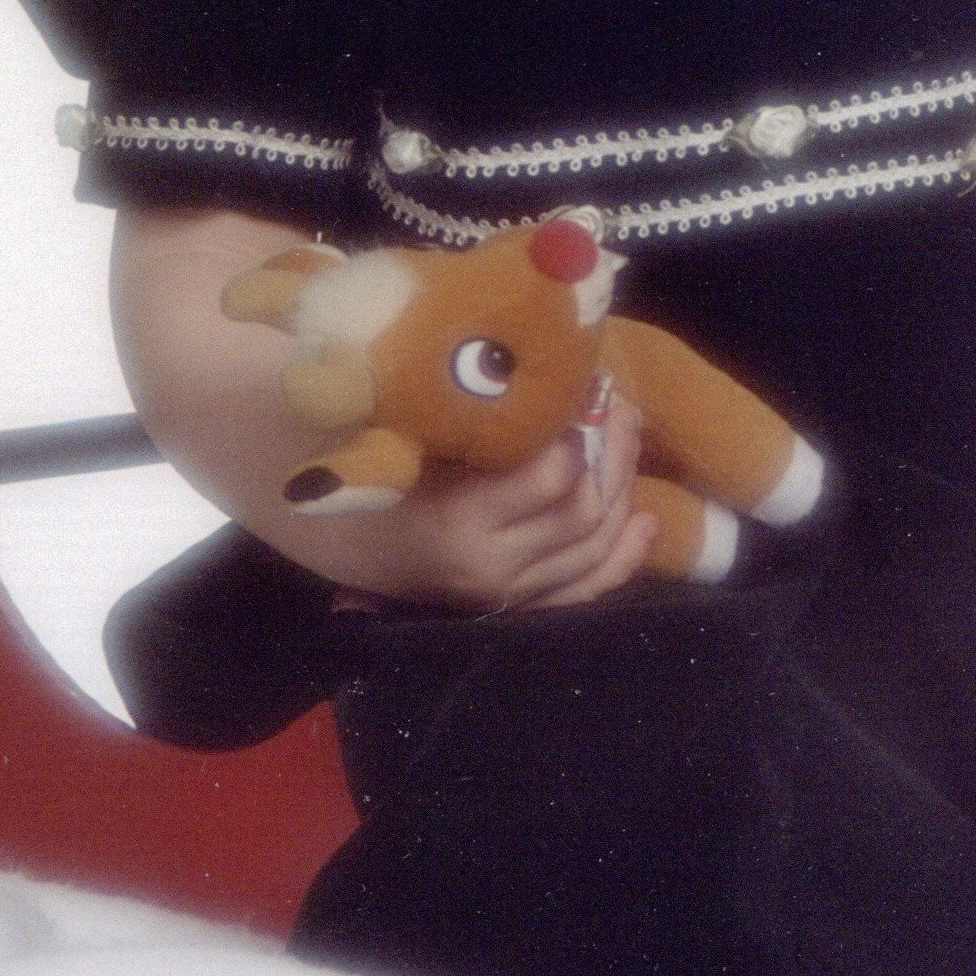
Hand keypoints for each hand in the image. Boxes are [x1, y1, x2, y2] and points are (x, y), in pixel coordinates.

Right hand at [351, 395, 660, 611]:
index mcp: (459, 517)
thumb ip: (480, 407)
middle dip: (614, 454)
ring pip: (592, 550)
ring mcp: (501, 593)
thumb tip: (554, 370)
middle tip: (619, 404)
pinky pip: (580, 592)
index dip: (583, 430)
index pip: (554, 477)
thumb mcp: (410, 422)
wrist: (328, 528)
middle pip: (584, 512)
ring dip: (625, 492)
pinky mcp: (508, 606)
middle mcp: (489, 566)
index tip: (587, 388)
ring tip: (629, 438)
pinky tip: (648, 523)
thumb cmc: (365, 457)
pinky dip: (620, 558)